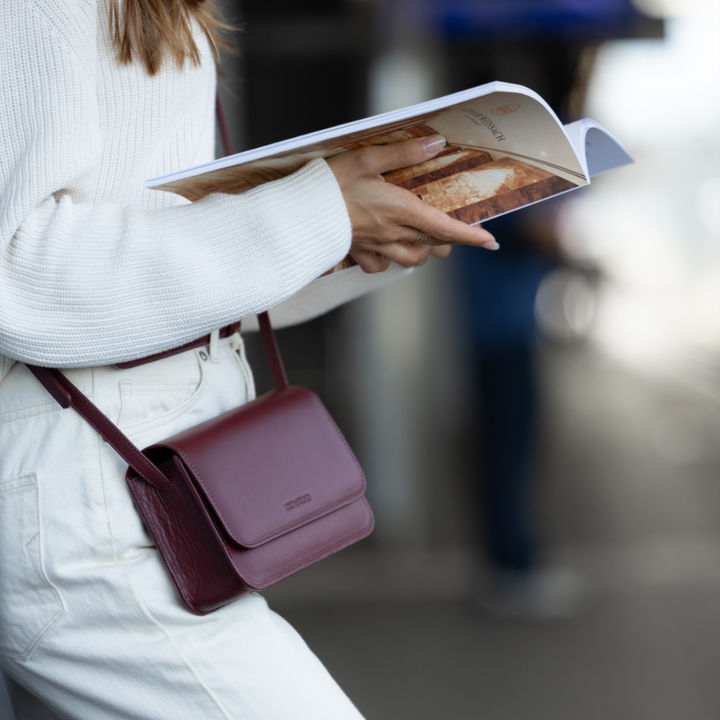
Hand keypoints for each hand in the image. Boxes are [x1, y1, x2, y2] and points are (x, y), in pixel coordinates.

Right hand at [326, 135, 497, 272]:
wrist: (298, 213)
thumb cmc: (330, 185)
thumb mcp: (368, 159)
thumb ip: (404, 153)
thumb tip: (435, 144)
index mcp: (402, 210)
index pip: (447, 229)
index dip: (472, 237)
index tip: (490, 242)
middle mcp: (394, 234)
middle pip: (433, 247)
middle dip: (446, 241)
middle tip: (447, 227)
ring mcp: (377, 247)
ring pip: (412, 259)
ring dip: (422, 250)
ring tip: (421, 238)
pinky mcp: (358, 254)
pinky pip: (382, 267)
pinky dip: (390, 261)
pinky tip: (387, 249)